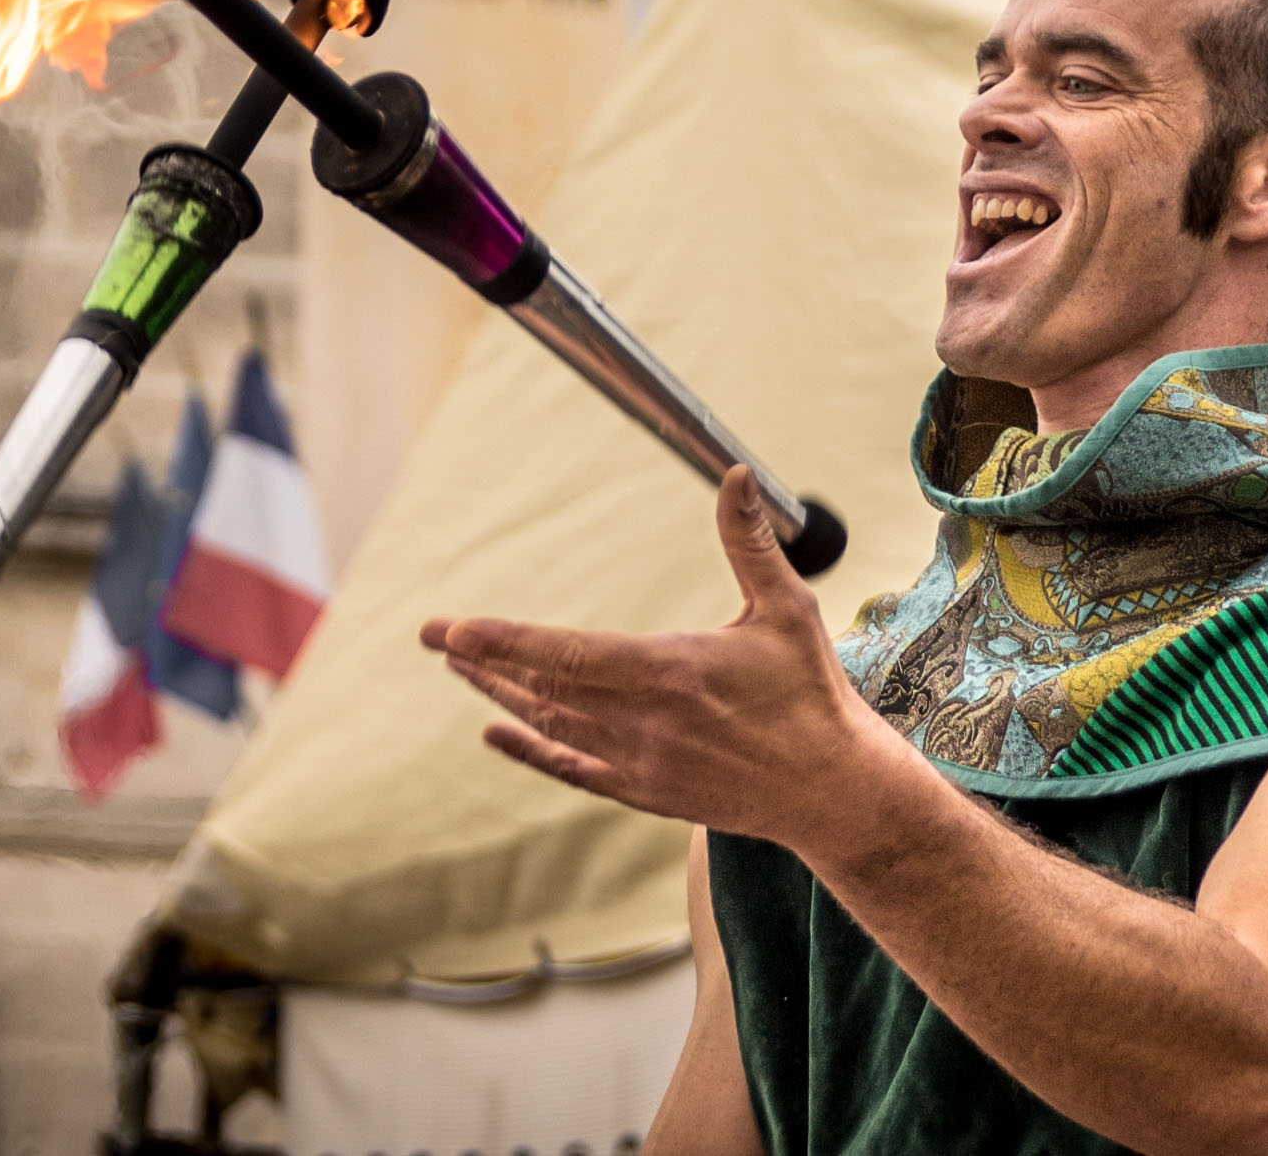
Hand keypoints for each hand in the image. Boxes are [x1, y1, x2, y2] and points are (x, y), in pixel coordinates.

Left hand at [421, 466, 927, 854]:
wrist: (832, 793)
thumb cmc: (812, 695)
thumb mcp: (786, 610)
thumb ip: (750, 542)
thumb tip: (736, 473)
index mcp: (671, 672)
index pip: (567, 654)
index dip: (504, 641)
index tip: (451, 631)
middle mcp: (643, 723)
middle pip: (542, 690)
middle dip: (484, 662)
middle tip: (435, 638)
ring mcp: (640, 763)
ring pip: (551, 726)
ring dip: (501, 696)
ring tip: (460, 669)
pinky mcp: (646, 792)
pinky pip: (572, 770)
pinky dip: (530, 751)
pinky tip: (496, 734)